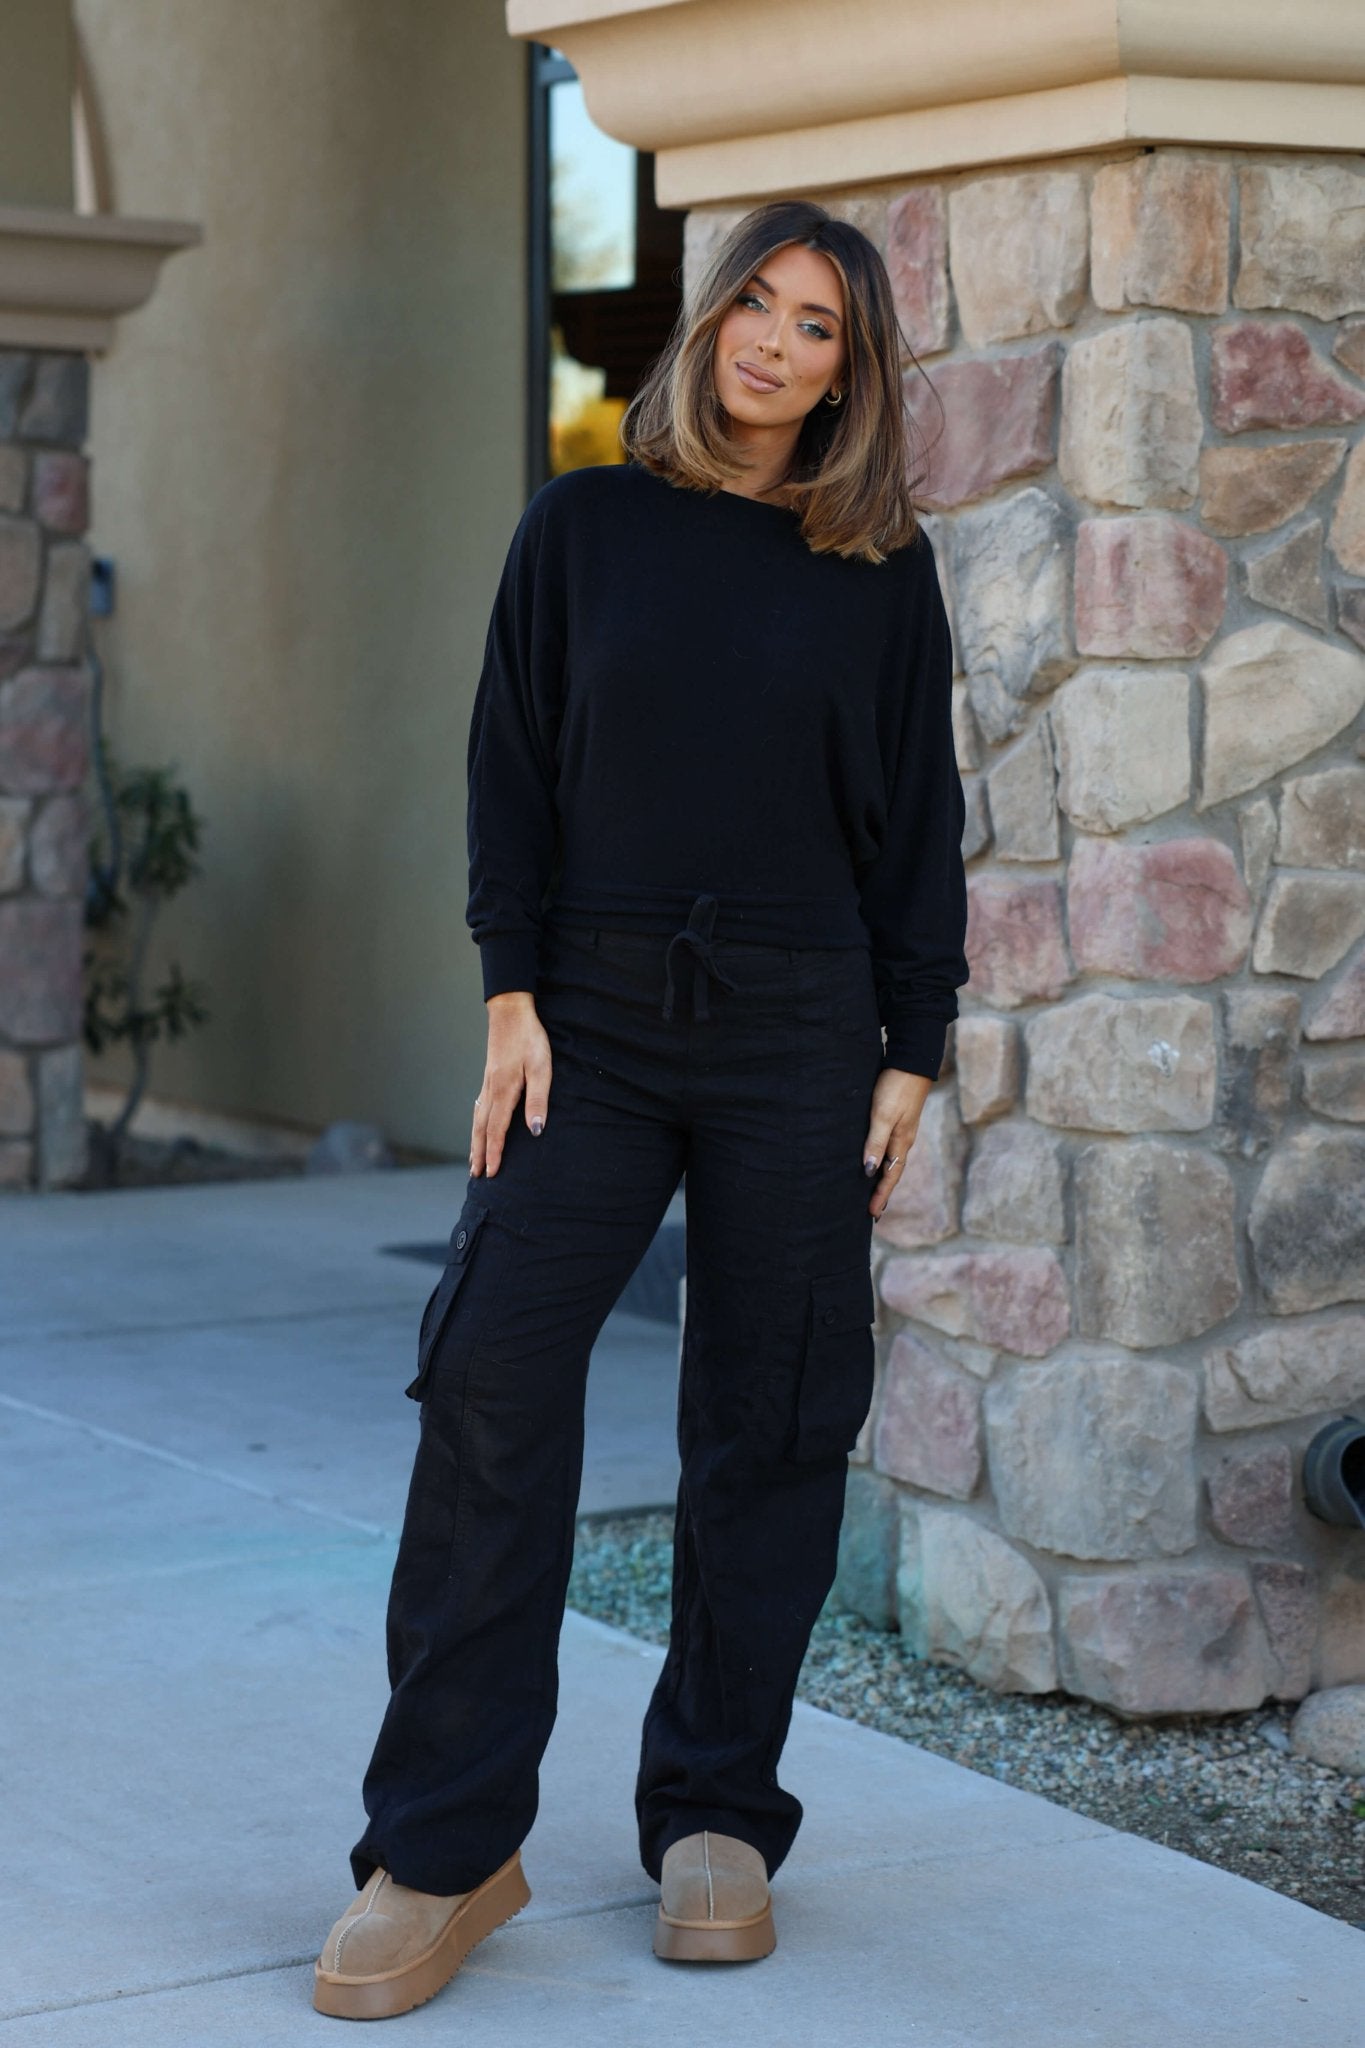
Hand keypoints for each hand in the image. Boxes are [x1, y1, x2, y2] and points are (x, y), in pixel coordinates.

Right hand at [471, 990, 551, 1176]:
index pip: (497, 1130)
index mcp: (505, 1091)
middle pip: (481, 1129)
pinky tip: (477, 1128)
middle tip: (476, 1176)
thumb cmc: (530, 1038)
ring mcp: (487, 1084)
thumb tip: (536, 1131)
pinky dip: (476, 1125)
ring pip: (477, 1119)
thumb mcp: (541, 1067)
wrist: (510, 1011)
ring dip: (475, 1141)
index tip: (492, 1173)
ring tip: (473, 1160)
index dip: (495, 1152)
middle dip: (479, 1153)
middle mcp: (492, 1090)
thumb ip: (538, 1100)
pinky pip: (479, 1108)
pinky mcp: (489, 1077)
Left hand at [862, 1067, 932, 1219]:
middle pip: (893, 1172)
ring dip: (884, 1178)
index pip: (890, 1176)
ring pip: (892, 1161)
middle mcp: (904, 1140)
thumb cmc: (896, 1088)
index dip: (881, 1195)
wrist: (912, 1062)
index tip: (872, 1214)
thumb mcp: (882, 1116)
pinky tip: (877, 1160)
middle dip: (883, 1192)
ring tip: (874, 1191)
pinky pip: (890, 1148)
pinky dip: (884, 1160)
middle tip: (874, 1211)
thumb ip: (875, 1143)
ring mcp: (903, 1130)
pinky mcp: (899, 1119)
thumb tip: (870, 1172)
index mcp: (901, 1142)